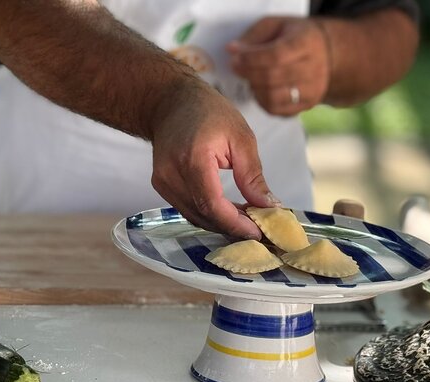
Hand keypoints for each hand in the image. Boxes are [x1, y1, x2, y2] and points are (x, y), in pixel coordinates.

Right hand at [150, 82, 279, 238]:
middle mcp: (171, 173)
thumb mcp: (241, 137)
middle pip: (203, 214)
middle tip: (258, 228)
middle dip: (232, 226)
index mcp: (193, 158)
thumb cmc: (208, 112)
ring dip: (221, 222)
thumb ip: (252, 176)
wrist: (169, 102)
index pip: (212, 203)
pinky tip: (228, 211)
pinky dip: (209, 214)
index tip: (258, 231)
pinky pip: (187, 209)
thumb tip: (269, 206)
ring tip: (246, 219)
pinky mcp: (160, 186)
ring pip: (194, 216)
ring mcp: (162, 181)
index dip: (235, 223)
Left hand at [227, 16, 329, 115]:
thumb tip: (233, 50)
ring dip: (254, 88)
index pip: (276, 55)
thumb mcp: (277, 25)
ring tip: (250, 78)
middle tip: (236, 67)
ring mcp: (312, 90)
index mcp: (307, 42)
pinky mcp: (306, 105)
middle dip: (248, 73)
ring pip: (273, 97)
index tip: (235, 57)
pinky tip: (259, 89)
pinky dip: (261, 101)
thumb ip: (254, 36)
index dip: (251, 59)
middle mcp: (314, 68)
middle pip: (272, 77)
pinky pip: (276, 110)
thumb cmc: (295, 37)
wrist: (327, 54)